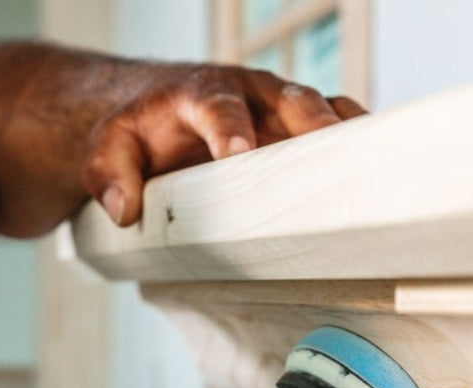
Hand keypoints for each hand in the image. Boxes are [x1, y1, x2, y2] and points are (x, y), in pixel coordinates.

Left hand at [83, 64, 367, 225]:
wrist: (149, 116)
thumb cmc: (131, 135)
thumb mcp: (105, 152)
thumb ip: (108, 176)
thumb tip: (125, 210)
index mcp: (197, 93)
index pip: (217, 105)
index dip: (230, 127)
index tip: (238, 153)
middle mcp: (245, 93)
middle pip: (285, 99)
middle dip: (306, 122)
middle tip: (325, 150)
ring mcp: (274, 109)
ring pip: (318, 109)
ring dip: (341, 132)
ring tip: (365, 161)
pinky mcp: (291, 128)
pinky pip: (329, 125)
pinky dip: (349, 142)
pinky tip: (368, 168)